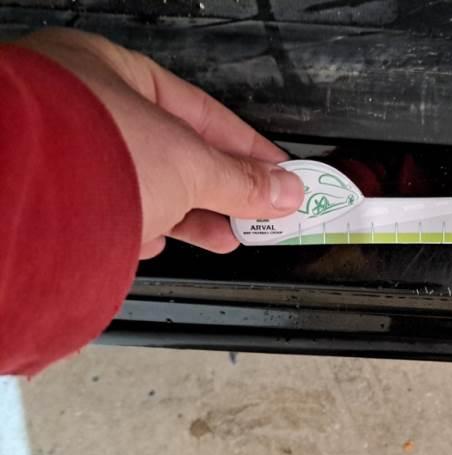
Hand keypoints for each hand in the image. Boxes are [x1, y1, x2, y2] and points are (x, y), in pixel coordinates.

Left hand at [15, 28, 303, 257]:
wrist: (16, 205)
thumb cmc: (82, 150)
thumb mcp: (189, 165)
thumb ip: (242, 180)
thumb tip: (282, 192)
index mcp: (108, 72)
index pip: (199, 111)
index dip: (247, 146)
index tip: (277, 172)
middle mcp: (78, 108)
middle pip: (172, 151)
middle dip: (222, 187)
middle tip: (259, 211)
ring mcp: (61, 155)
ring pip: (142, 184)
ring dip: (189, 214)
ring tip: (225, 235)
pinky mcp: (51, 201)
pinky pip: (111, 212)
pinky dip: (143, 228)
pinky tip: (162, 241)